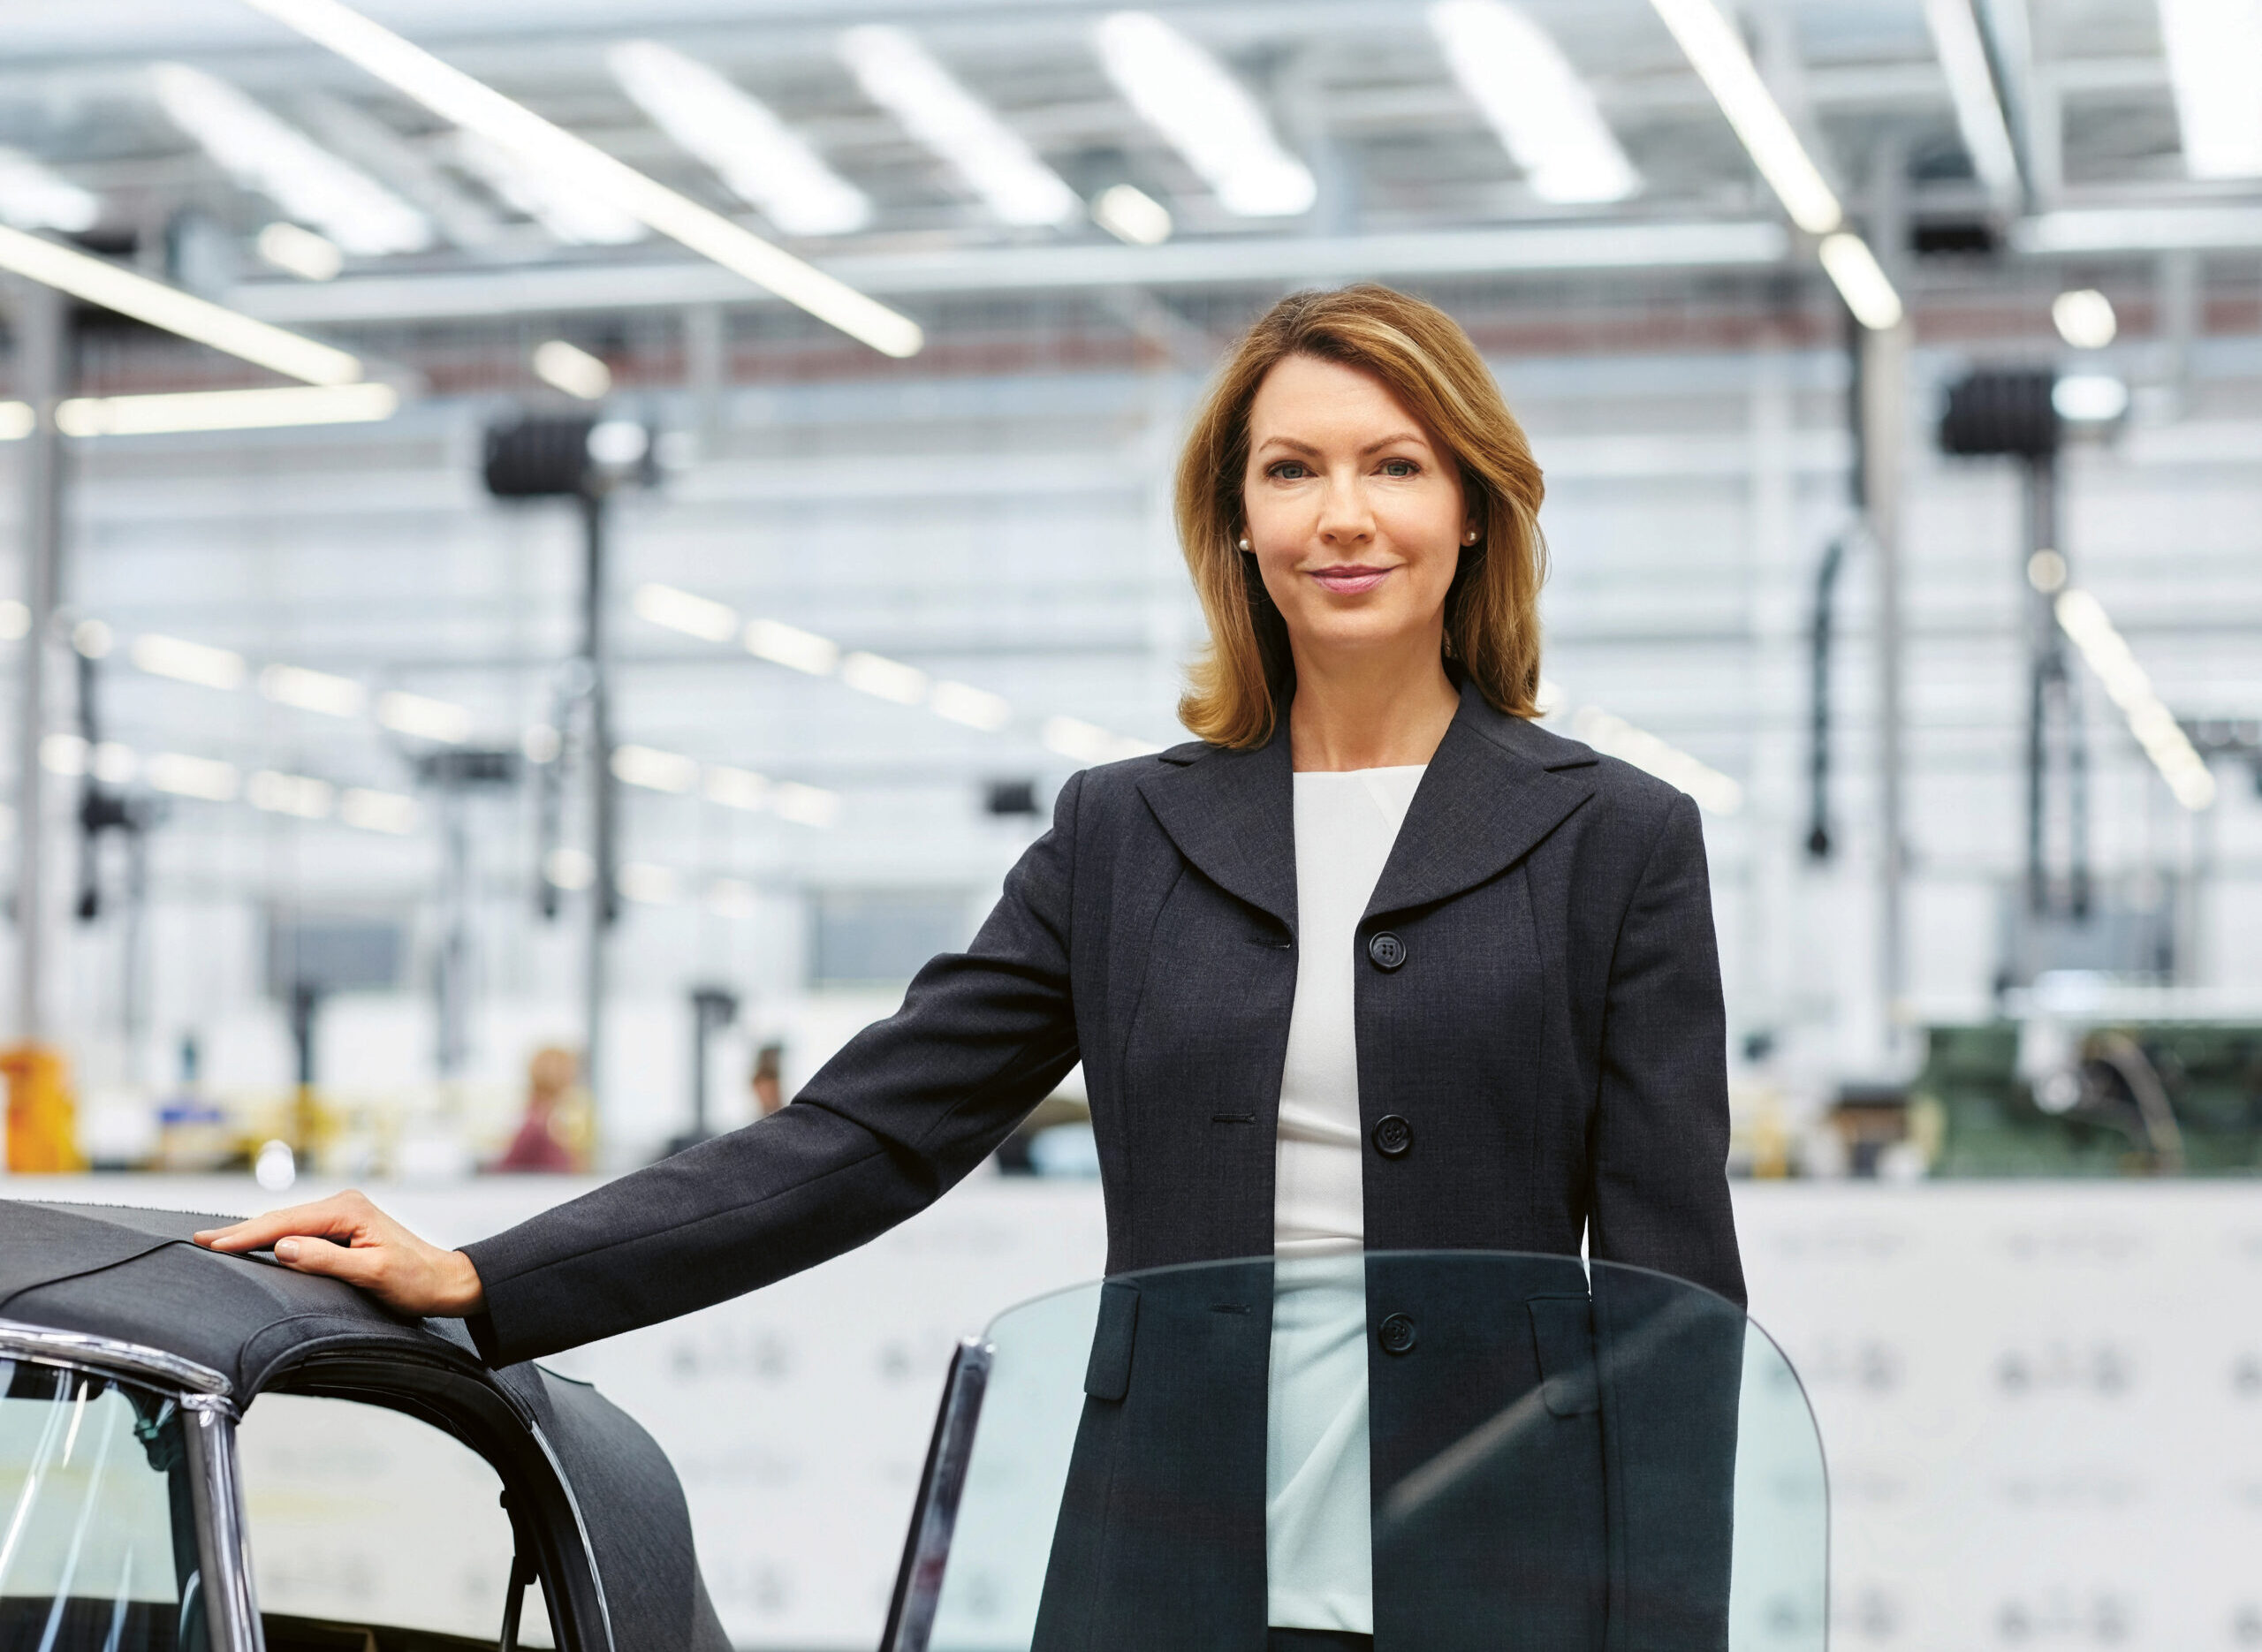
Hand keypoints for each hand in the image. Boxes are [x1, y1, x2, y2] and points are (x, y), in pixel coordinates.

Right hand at [194, 1190, 485, 1317]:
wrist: (445, 1280)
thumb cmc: (415, 1280)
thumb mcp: (371, 1273)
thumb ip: (327, 1259)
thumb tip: (282, 1246)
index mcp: (348, 1210)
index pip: (286, 1223)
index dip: (246, 1235)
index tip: (212, 1243)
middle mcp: (344, 1204)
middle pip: (281, 1218)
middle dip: (240, 1231)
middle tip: (200, 1240)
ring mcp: (343, 1213)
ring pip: (288, 1223)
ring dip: (253, 1232)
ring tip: (216, 1240)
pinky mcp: (344, 1225)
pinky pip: (299, 1229)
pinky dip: (272, 1235)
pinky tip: (254, 1241)